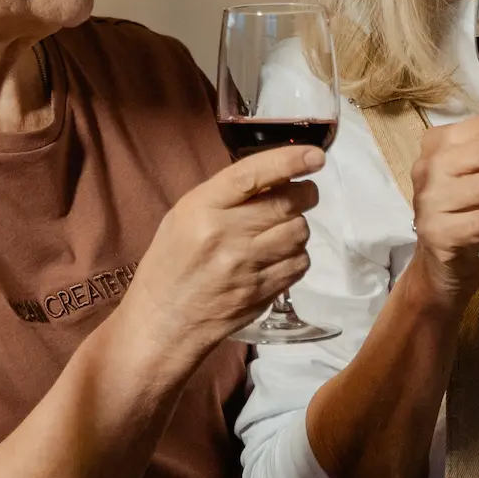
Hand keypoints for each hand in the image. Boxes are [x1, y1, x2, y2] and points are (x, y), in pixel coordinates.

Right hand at [123, 148, 318, 359]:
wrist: (163, 322)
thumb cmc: (170, 262)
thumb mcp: (184, 216)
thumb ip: (226, 195)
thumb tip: (277, 175)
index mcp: (201, 208)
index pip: (253, 174)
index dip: (289, 161)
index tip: (315, 155)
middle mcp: (226, 235)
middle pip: (287, 204)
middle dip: (304, 194)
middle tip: (303, 193)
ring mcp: (246, 267)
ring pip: (299, 233)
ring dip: (298, 226)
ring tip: (281, 229)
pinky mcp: (262, 293)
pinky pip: (299, 264)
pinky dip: (296, 256)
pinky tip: (279, 257)